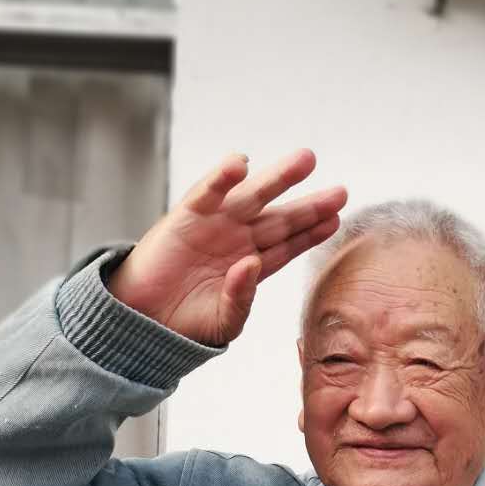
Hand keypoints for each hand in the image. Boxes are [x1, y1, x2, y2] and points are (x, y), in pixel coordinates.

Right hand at [105, 148, 346, 346]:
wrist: (144, 319)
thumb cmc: (186, 323)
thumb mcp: (224, 321)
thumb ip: (242, 298)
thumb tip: (252, 264)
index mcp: (252, 266)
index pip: (289, 245)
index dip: (312, 232)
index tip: (336, 220)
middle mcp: (238, 240)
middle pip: (281, 218)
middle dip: (309, 205)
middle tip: (340, 192)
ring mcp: (215, 225)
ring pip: (253, 197)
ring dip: (279, 178)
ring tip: (306, 161)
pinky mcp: (187, 216)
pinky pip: (207, 191)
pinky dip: (222, 177)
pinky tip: (242, 164)